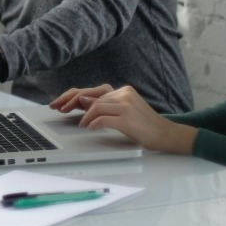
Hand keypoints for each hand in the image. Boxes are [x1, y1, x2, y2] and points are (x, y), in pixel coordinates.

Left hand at [62, 85, 196, 154]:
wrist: (166, 134)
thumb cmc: (144, 125)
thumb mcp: (123, 111)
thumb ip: (106, 105)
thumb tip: (82, 101)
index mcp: (123, 91)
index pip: (93, 91)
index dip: (74, 96)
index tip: (61, 102)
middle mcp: (123, 94)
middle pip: (92, 96)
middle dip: (71, 102)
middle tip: (59, 108)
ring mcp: (126, 105)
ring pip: (96, 107)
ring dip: (85, 117)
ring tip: (81, 124)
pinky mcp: (127, 118)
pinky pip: (103, 119)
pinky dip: (93, 123)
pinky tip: (89, 128)